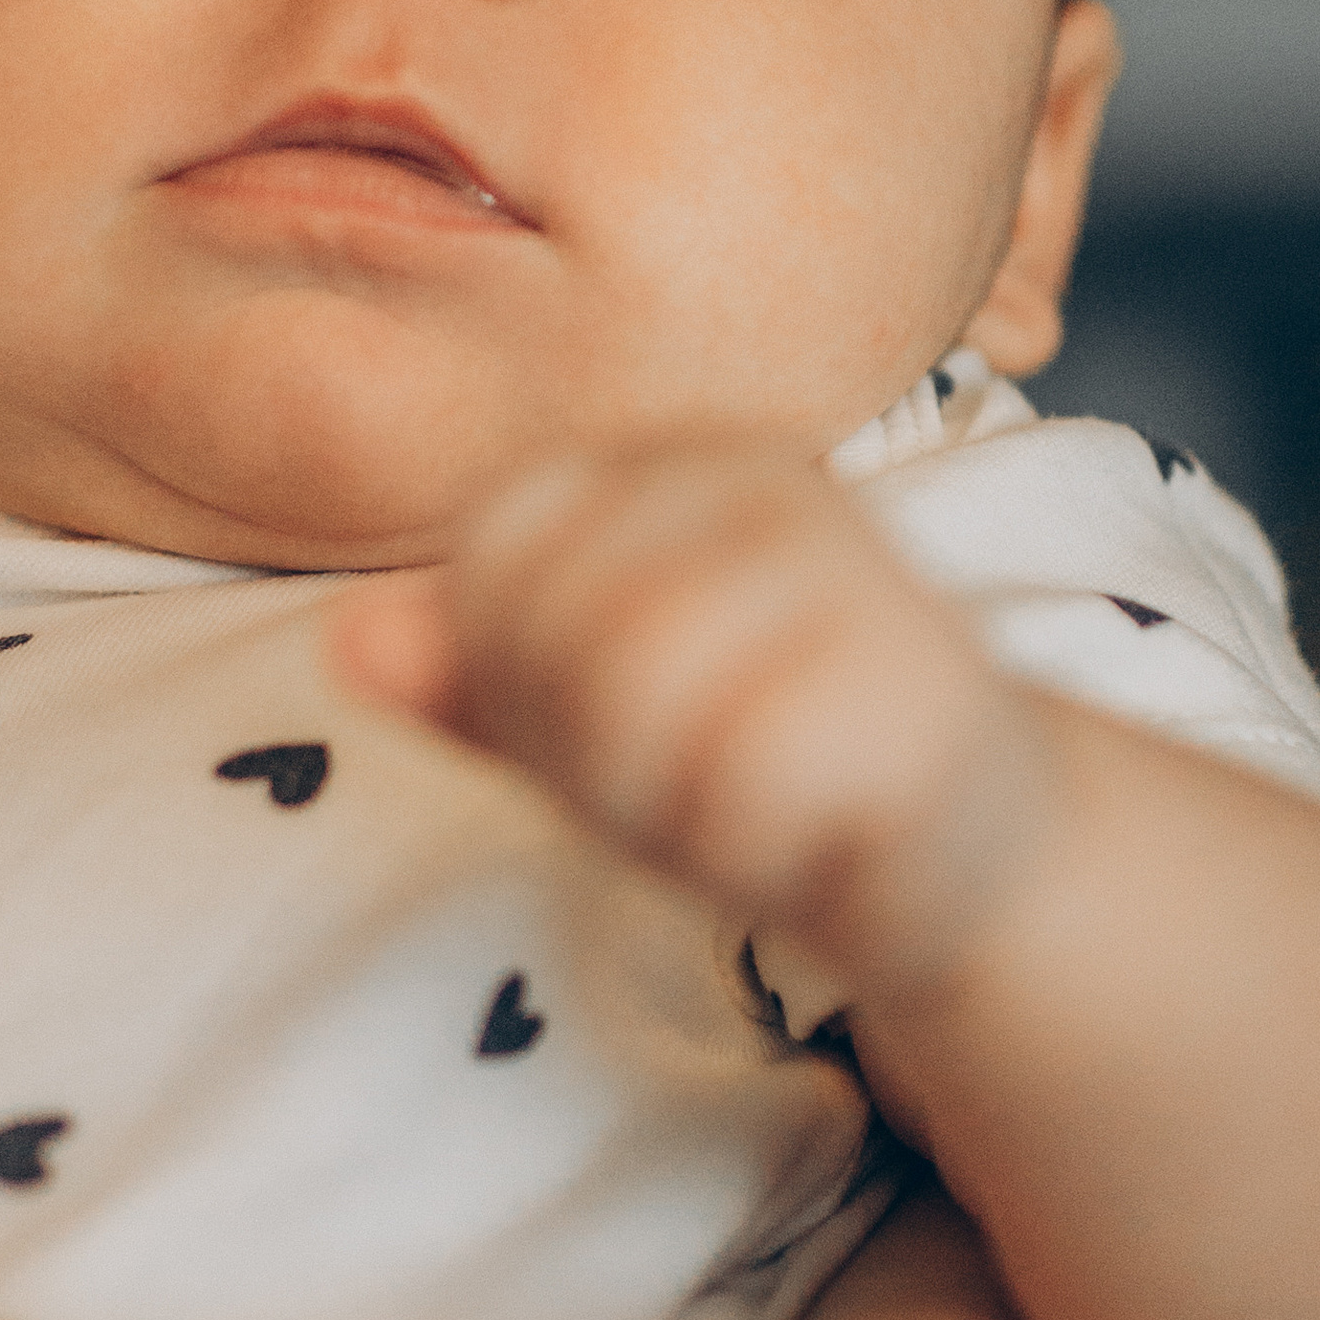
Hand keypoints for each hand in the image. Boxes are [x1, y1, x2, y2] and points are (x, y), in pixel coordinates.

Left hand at [327, 441, 1052, 1013]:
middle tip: (692, 781)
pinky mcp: (927, 687)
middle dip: (596, 759)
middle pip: (561, 637)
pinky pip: (751, 793)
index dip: (514, 675)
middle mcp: (764, 483)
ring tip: (755, 802)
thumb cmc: (750, 756)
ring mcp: (857, 573)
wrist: (969, 849)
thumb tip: (350, 646)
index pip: (499, 559)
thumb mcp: (583, 714)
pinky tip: (823, 835)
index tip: (602, 720)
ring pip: (645, 711)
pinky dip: (760, 855)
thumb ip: (469, 678)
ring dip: (678, 815)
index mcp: (669, 464)